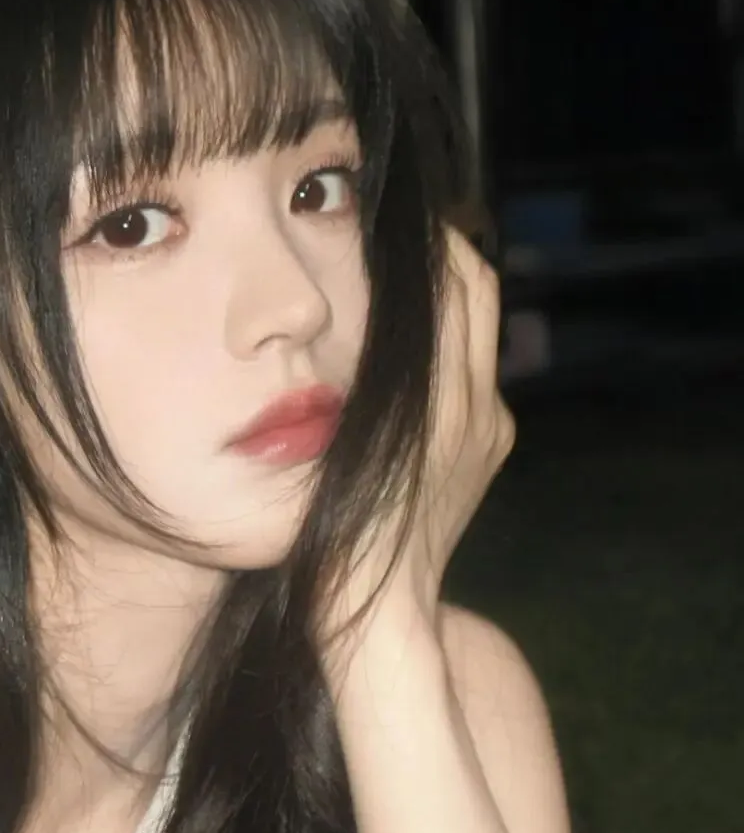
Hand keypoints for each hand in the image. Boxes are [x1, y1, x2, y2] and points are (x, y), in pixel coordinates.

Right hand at [322, 227, 514, 665]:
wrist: (381, 612)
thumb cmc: (344, 530)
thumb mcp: (349, 436)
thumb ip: (375, 366)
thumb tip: (387, 297)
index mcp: (445, 395)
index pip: (458, 285)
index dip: (435, 243)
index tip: (400, 219)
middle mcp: (481, 405)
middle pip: (479, 298)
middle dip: (449, 259)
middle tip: (404, 239)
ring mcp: (489, 432)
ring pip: (479, 337)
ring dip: (449, 302)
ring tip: (400, 288)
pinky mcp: (486, 454)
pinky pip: (475, 379)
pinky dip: (449, 349)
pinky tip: (408, 360)